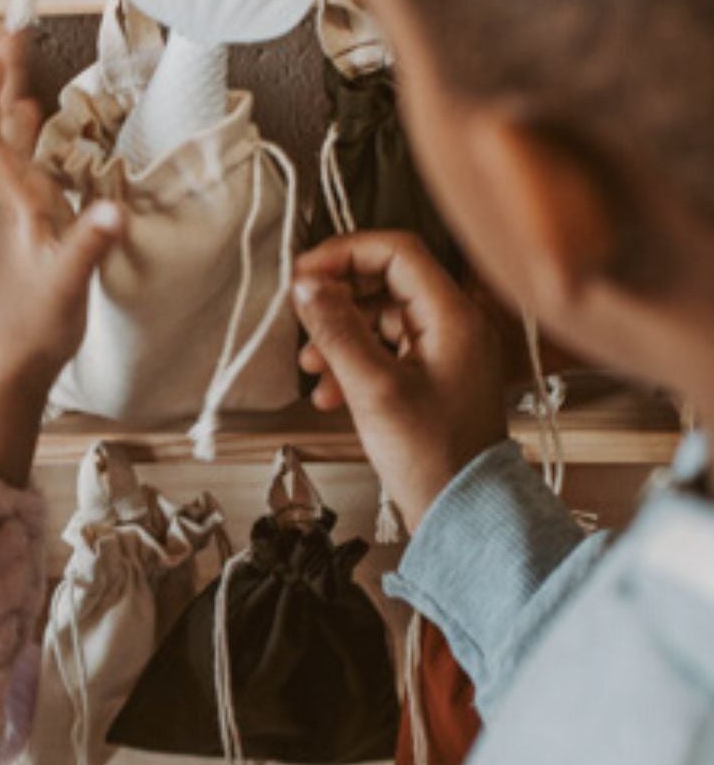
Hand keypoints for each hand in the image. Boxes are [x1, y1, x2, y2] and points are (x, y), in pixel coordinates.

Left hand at [0, 29, 123, 484]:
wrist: (19, 355)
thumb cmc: (37, 321)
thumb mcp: (67, 283)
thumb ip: (88, 245)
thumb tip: (112, 210)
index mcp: (16, 203)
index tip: (0, 53)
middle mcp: (14, 196)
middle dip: (0, 77)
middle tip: (7, 29)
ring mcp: (23, 205)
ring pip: (12, 139)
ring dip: (12, 97)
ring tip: (17, 55)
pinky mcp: (37, 219)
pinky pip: (31, 160)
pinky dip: (34, 131)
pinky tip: (41, 117)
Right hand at [294, 231, 508, 532]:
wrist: (462, 511)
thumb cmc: (432, 457)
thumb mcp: (373, 389)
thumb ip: (338, 331)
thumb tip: (307, 286)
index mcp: (453, 316)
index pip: (397, 252)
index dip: (345, 255)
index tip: (304, 276)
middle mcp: (455, 325)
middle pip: (387, 283)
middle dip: (339, 300)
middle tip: (302, 319)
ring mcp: (446, 352)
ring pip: (383, 320)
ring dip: (341, 336)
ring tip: (311, 368)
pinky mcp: (435, 379)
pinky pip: (388, 352)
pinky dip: (356, 363)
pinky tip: (330, 393)